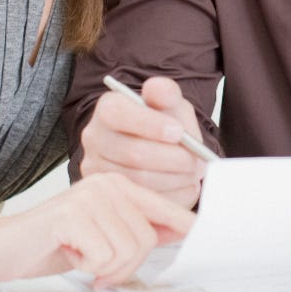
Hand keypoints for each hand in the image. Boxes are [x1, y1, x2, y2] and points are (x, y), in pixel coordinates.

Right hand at [0, 173, 195, 285]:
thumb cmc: (50, 242)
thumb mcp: (102, 234)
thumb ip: (137, 229)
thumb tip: (180, 232)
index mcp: (116, 185)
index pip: (162, 207)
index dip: (182, 226)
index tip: (200, 235)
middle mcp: (105, 183)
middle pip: (147, 237)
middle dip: (126, 264)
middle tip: (98, 266)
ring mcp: (89, 196)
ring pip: (128, 250)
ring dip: (104, 267)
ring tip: (80, 256)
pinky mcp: (72, 215)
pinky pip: (104, 256)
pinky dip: (87, 266)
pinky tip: (67, 253)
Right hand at [79, 77, 206, 207]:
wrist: (160, 148)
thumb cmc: (163, 123)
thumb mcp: (169, 102)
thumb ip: (166, 92)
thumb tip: (158, 90)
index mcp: (108, 108)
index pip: (119, 114)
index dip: (152, 125)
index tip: (179, 132)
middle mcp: (95, 138)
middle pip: (133, 153)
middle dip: (172, 158)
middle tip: (196, 160)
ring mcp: (98, 169)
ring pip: (139, 180)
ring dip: (174, 179)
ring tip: (192, 173)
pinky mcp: (110, 194)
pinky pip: (143, 201)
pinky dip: (170, 195)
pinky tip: (183, 186)